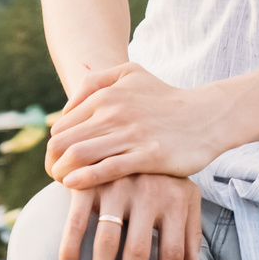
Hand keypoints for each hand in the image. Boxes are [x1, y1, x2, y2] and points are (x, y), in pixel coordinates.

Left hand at [48, 61, 241, 190]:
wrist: (207, 116)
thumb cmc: (165, 98)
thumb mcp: (131, 73)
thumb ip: (96, 81)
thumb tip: (65, 107)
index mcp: (107, 95)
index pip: (61, 125)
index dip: (53, 146)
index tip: (56, 160)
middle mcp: (115, 112)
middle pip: (63, 142)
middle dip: (51, 162)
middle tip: (54, 175)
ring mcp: (131, 134)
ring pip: (79, 155)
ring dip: (62, 173)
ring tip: (61, 183)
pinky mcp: (148, 155)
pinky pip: (106, 169)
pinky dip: (83, 179)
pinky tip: (73, 186)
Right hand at [55, 171, 203, 259]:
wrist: (132, 129)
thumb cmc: (162, 175)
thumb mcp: (186, 196)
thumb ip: (190, 233)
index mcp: (175, 199)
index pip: (172, 252)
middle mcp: (148, 192)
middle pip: (139, 252)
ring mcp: (117, 186)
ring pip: (108, 241)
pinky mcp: (89, 181)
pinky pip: (77, 221)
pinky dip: (70, 249)